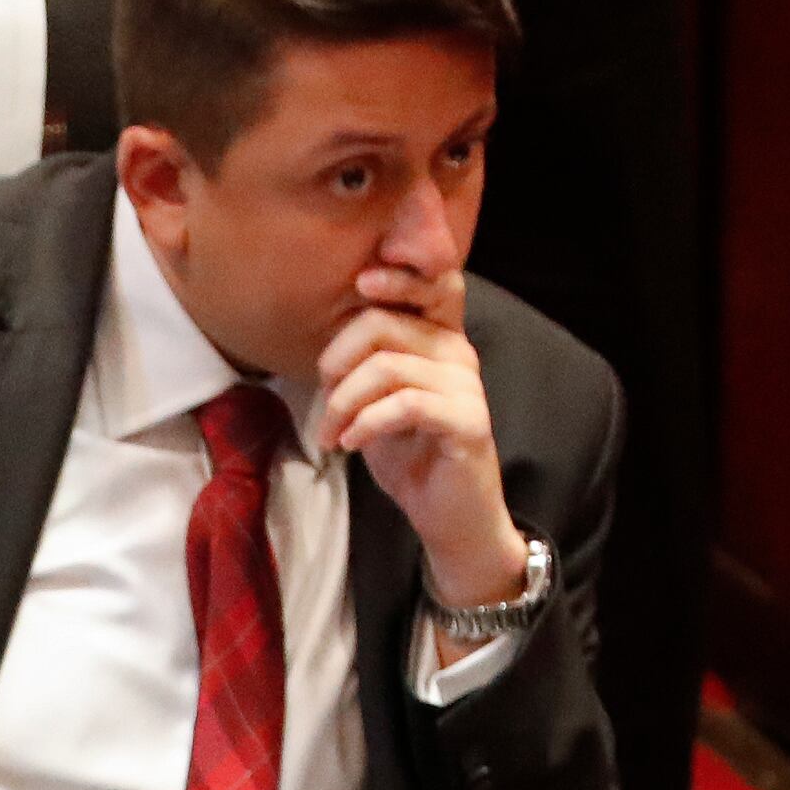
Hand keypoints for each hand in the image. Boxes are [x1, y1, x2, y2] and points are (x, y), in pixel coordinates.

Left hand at [316, 266, 532, 611]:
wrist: (448, 515)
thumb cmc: (410, 455)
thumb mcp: (377, 402)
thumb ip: (364, 366)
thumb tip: (326, 347)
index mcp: (440, 338)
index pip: (433, 282)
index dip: (400, 275)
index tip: (361, 284)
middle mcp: (458, 351)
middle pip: (385, 322)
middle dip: (337, 361)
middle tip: (322, 401)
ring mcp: (466, 385)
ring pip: (386, 366)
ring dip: (342, 404)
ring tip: (330, 435)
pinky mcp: (467, 420)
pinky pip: (405, 404)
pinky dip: (367, 422)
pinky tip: (352, 444)